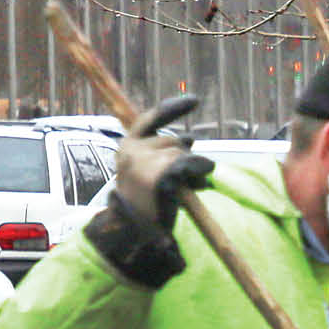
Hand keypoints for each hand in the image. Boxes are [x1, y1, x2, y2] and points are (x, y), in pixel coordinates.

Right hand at [113, 94, 212, 231]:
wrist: (134, 229)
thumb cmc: (145, 201)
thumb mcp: (146, 170)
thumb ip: (162, 152)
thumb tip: (189, 138)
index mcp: (127, 146)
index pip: (151, 119)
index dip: (173, 109)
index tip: (195, 100)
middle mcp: (131, 150)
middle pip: (173, 142)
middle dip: (185, 156)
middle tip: (188, 175)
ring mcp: (144, 163)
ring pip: (182, 154)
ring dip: (192, 168)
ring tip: (188, 186)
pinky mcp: (159, 177)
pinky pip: (190, 165)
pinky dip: (200, 169)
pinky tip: (201, 180)